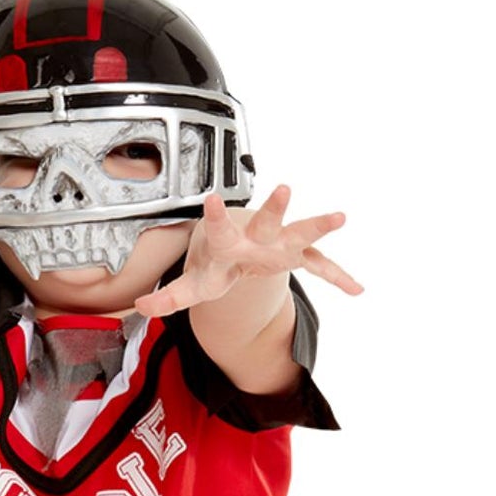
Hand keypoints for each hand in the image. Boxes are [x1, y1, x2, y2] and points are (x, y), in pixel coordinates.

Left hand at [134, 185, 362, 318]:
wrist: (236, 243)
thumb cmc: (214, 264)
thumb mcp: (191, 286)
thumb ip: (167, 298)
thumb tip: (138, 307)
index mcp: (228, 244)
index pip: (218, 230)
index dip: (214, 217)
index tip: (211, 198)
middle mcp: (256, 239)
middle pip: (265, 224)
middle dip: (275, 209)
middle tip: (284, 188)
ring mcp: (279, 245)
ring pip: (300, 234)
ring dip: (318, 226)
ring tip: (340, 217)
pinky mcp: (297, 256)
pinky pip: (320, 267)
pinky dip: (337, 278)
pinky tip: (357, 290)